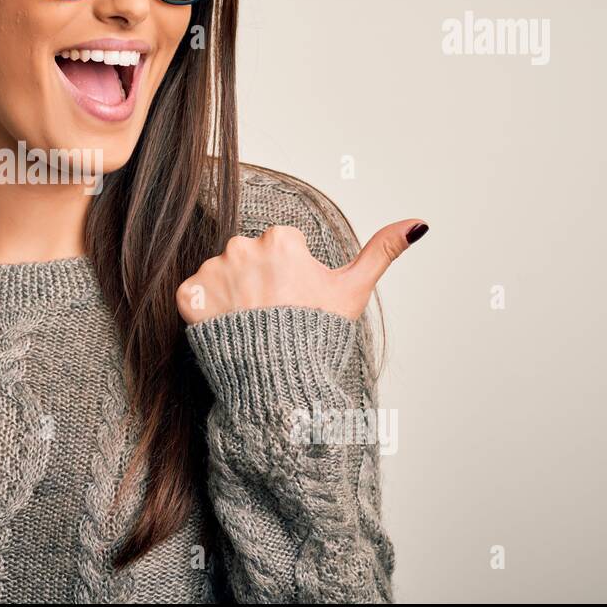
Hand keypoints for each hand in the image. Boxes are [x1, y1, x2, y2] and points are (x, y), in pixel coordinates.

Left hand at [176, 220, 427, 324]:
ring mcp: (213, 271)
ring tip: (250, 325)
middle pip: (249, 258)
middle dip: (258, 282)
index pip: (281, 247)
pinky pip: (192, 294)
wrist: (278, 383)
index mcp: (282, 240)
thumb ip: (382, 250)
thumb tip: (419, 223)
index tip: (294, 301)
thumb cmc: (317, 337)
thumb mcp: (354, 291)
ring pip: (221, 274)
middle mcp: (243, 247)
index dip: (289, 277)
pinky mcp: (188, 296)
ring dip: (230, 295)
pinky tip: (225, 327)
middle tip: (272, 317)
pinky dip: (204, 309)